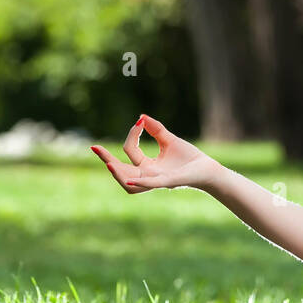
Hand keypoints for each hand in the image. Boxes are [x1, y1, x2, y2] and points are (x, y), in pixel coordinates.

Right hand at [90, 114, 211, 192]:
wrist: (208, 168)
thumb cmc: (189, 157)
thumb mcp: (169, 140)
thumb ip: (155, 130)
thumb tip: (141, 118)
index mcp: (147, 167)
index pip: (130, 152)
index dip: (131, 136)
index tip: (139, 123)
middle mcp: (149, 176)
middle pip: (122, 170)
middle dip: (107, 160)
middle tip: (94, 148)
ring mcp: (157, 181)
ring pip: (131, 183)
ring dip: (120, 174)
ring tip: (109, 164)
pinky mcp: (169, 182)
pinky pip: (152, 185)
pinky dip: (141, 183)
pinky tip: (131, 180)